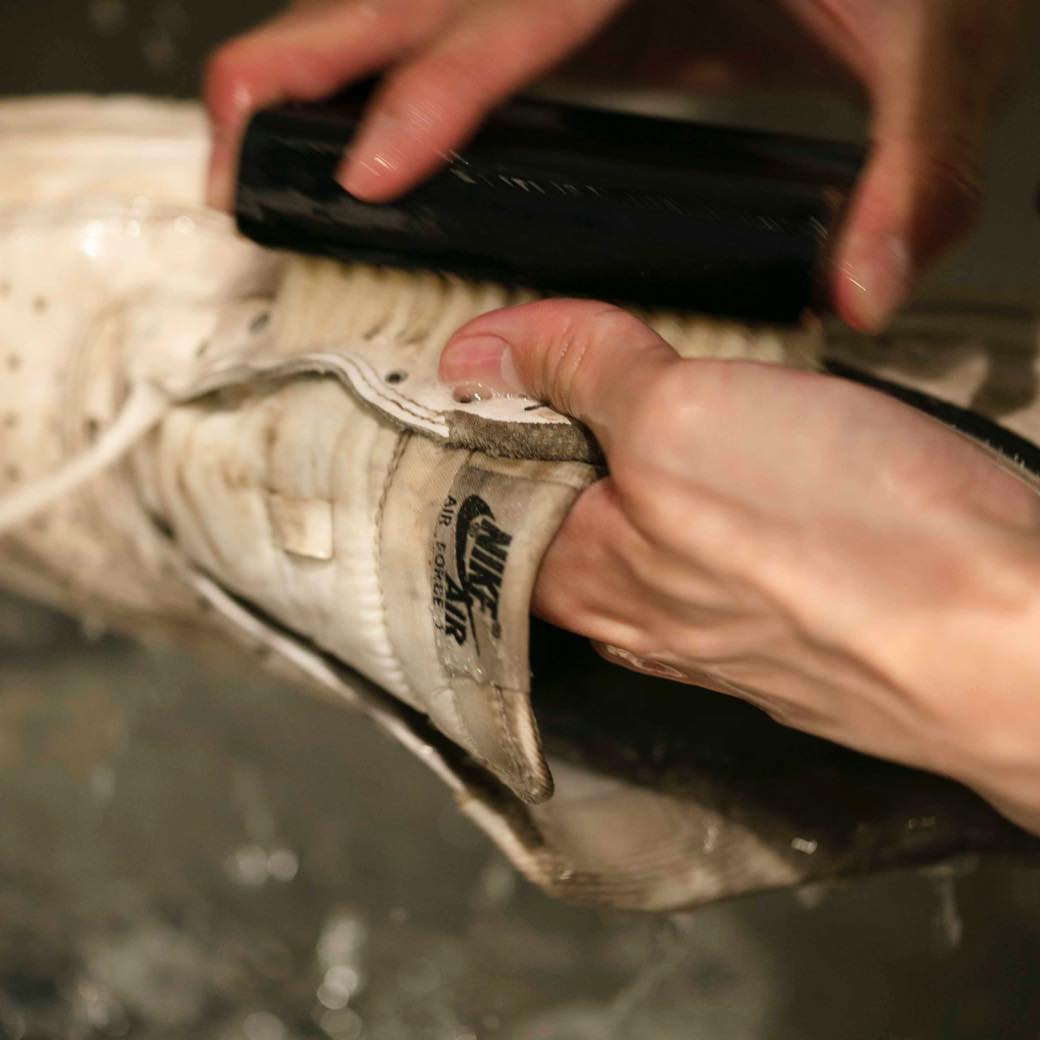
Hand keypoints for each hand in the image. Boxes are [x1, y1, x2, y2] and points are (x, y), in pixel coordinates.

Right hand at [205, 0, 1021, 330]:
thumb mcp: (938, 55)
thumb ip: (907, 175)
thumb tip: (858, 292)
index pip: (517, 13)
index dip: (431, 90)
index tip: (360, 169)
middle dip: (315, 57)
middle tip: (233, 135)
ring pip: (426, 5)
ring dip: (330, 65)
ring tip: (261, 135)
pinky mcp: (597, 17)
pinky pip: (471, 45)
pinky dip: (403, 86)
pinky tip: (367, 135)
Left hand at [439, 299, 1039, 833]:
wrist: (1008, 636)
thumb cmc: (854, 545)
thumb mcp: (681, 420)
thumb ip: (582, 375)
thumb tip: (488, 348)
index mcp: (582, 571)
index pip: (480, 486)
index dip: (477, 411)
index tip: (491, 351)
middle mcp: (635, 611)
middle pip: (557, 505)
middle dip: (554, 425)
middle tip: (571, 353)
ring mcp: (713, 620)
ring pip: (640, 525)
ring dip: (634, 457)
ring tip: (655, 394)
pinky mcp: (787, 611)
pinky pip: (715, 547)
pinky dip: (709, 494)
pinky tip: (742, 467)